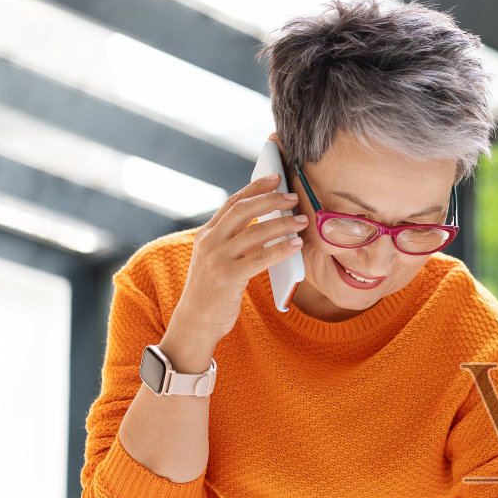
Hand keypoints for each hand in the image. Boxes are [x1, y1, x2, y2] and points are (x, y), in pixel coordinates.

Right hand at [173, 170, 305, 343]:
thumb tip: (265, 223)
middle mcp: (210, 242)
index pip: (232, 202)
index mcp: (207, 234)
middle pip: (244, 210)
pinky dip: (281, 248)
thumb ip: (234, 241)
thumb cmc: (213, 290)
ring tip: (302, 220)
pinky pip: (261, 258)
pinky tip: (296, 244)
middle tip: (293, 196)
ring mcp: (217, 258)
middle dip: (271, 199)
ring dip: (283, 224)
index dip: (254, 187)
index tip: (275, 177)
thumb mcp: (217, 259)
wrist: (196, 321)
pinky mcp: (228, 277)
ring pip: (255, 232)